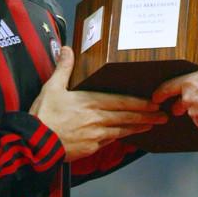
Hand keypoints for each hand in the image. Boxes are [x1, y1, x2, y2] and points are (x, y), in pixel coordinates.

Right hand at [30, 47, 166, 161]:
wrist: (34, 143)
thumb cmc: (44, 114)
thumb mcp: (53, 87)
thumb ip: (64, 67)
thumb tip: (68, 48)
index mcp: (91, 102)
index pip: (122, 102)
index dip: (140, 103)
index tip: (155, 103)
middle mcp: (97, 119)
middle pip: (127, 117)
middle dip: (147, 116)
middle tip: (163, 116)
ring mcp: (95, 135)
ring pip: (122, 130)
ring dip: (139, 128)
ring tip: (152, 126)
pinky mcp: (90, 147)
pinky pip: (110, 141)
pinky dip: (121, 137)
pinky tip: (127, 135)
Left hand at [152, 21, 197, 133]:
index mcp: (190, 84)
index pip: (167, 88)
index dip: (160, 93)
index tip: (155, 97)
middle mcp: (189, 101)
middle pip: (177, 104)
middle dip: (175, 105)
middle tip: (175, 107)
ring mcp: (197, 115)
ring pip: (190, 112)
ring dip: (193, 109)